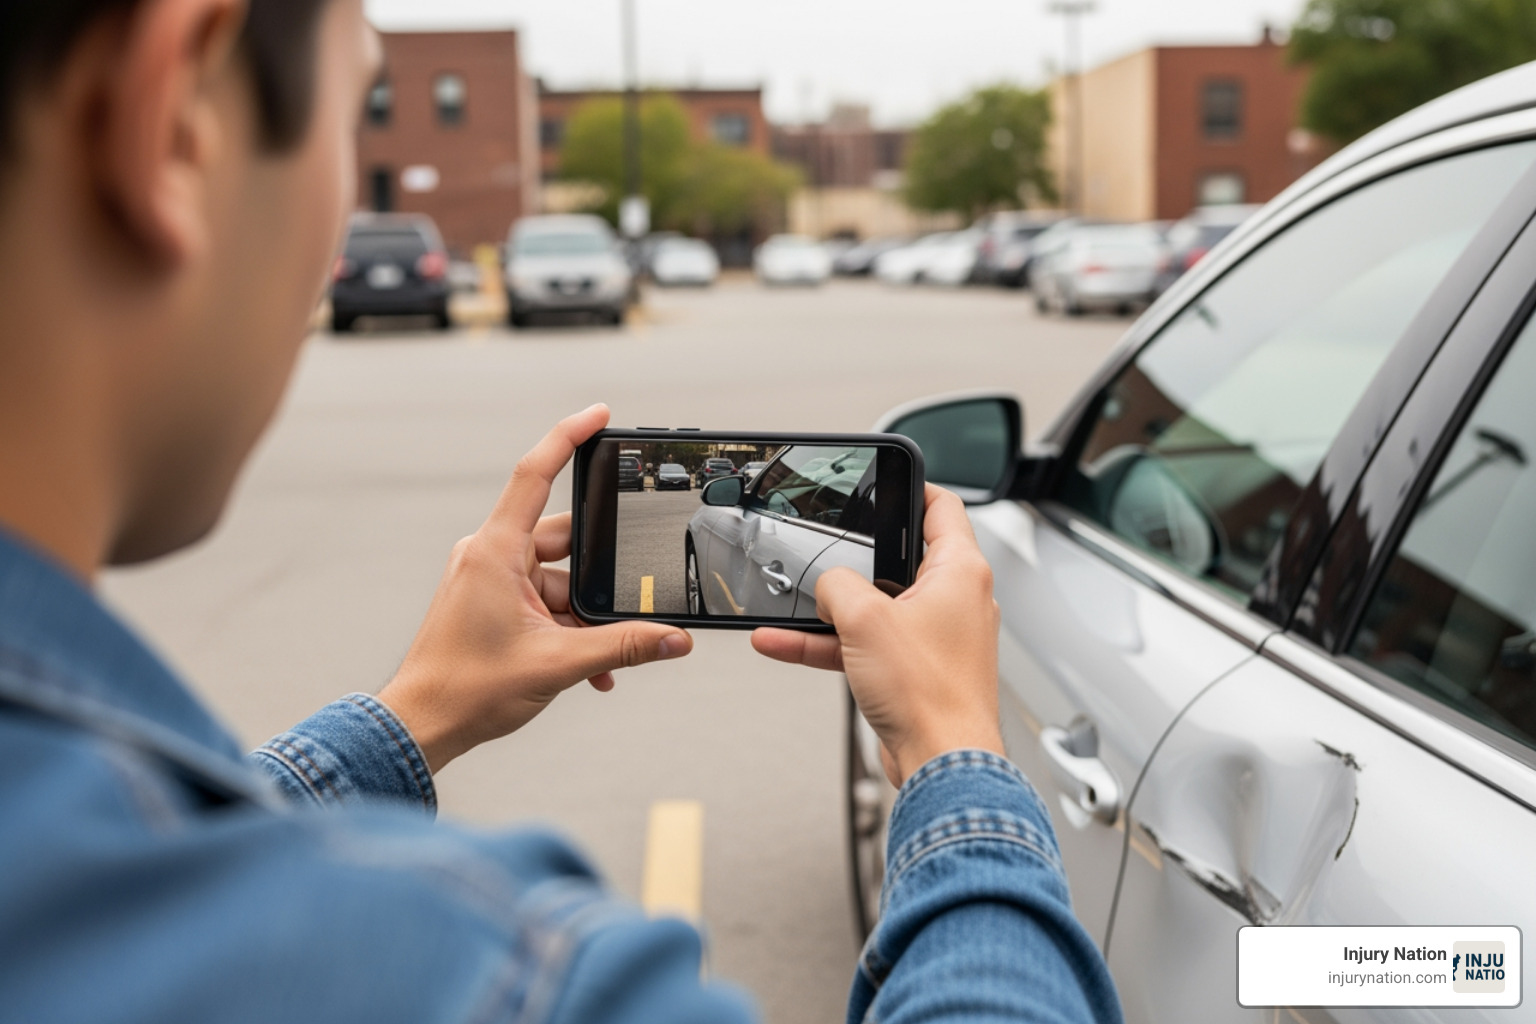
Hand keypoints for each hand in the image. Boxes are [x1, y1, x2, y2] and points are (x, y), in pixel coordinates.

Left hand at [379, 405, 691, 772]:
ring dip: (584, 616)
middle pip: (563, 541)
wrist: (423, 724)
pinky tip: (589, 667)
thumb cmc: (467, 689)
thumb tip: (673, 639)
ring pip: (558, 579)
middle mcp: (489, 555)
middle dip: (598, 578)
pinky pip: (542, 600)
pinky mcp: (490, 601)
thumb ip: (623, 647)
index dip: (569, 437)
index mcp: (495, 551)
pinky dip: (567, 626)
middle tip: (624, 604)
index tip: (600, 416)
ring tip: (599, 659)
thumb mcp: (559, 664)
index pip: (535, 474)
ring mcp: (488, 578)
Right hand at [751, 485, 1003, 786]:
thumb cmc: (930, 694)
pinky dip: (830, 644)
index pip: (942, 507)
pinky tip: (784, 644)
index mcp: (960, 571)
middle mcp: (956, 600)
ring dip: (831, 610)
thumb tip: (829, 589)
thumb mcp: (864, 618)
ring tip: (789, 608)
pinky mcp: (917, 671)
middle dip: (855, 559)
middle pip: (901, 558)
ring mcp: (936, 637)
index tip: (885, 482)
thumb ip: (837, 586)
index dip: (912, 488)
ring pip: (876, 607)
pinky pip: (867, 644)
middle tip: (828, 549)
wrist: (942, 763)